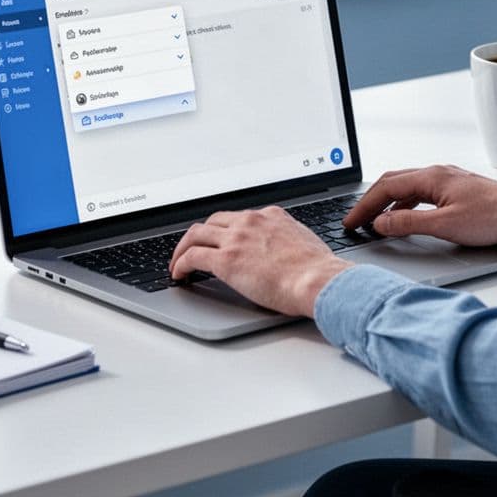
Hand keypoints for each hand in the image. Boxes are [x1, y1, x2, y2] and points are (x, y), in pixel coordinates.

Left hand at [169, 207, 353, 317]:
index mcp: (270, 216)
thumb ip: (287, 241)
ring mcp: (236, 239)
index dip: (224, 230)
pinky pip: (192, 256)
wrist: (317, 280)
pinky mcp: (225, 260)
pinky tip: (178, 274)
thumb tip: (285, 253)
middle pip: (212, 221)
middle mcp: (250, 222)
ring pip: (196, 234)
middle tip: (192, 248)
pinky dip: (180, 264)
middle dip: (199, 235)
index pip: (238, 218)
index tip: (219, 240)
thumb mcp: (303, 242)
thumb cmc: (318, 270)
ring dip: (182, 248)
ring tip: (178, 262)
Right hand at [342, 165, 496, 246]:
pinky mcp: (456, 189)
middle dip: (370, 201)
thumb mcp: (445, 225)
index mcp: (431, 177)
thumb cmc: (494, 217)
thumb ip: (408, 224)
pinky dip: (404, 204)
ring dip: (387, 203)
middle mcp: (437, 173)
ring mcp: (447, 179)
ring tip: (375, 221)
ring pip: (406, 187)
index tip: (351, 221)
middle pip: (392, 182)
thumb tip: (380, 223)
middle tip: (356, 220)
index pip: (385, 187)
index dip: (364, 206)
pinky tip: (404, 218)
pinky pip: (420, 192)